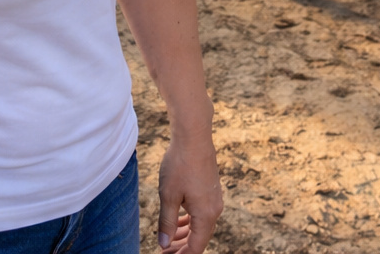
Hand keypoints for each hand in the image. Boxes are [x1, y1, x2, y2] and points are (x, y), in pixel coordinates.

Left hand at [156, 134, 221, 252]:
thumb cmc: (180, 165)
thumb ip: (167, 222)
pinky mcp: (211, 190)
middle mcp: (214, 209)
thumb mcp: (169, 196)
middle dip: (182, 247)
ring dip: (185, 234)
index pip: (196, 247)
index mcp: (206, 215)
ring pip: (200, 225)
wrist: (194, 137)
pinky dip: (189, 220)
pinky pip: (201, 213)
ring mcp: (214, 199)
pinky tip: (178, 220)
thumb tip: (164, 244)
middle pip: (199, 238)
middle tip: (164, 251)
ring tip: (169, 240)